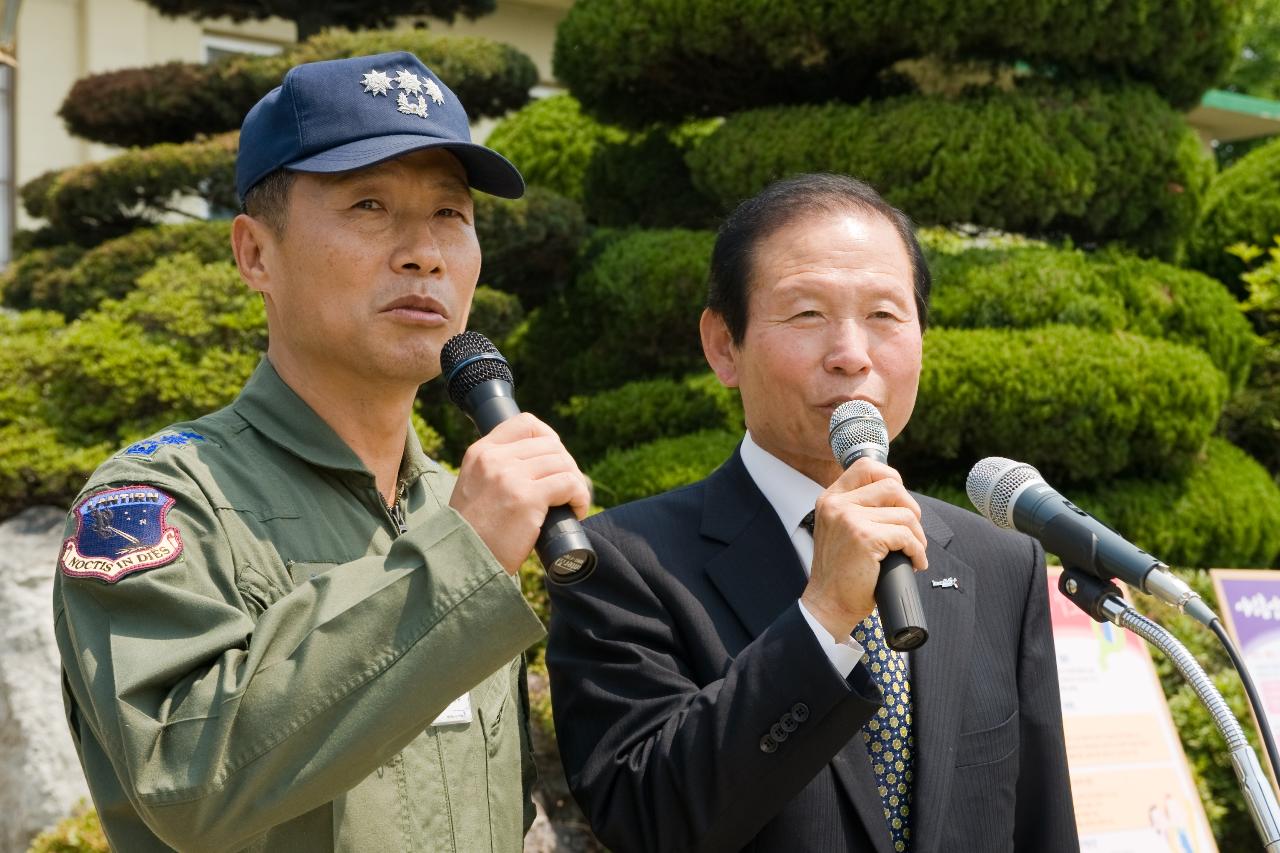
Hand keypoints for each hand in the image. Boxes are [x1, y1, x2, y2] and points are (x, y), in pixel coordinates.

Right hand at [448, 413, 590, 574]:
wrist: (460, 562)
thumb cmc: (472, 533)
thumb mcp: (474, 487)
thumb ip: (495, 471)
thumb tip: (537, 466)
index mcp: (481, 452)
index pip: (525, 423)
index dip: (549, 438)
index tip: (555, 460)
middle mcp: (495, 458)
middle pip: (550, 444)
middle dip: (566, 465)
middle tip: (567, 489)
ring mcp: (511, 476)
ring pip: (562, 463)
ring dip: (575, 482)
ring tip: (572, 502)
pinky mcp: (528, 498)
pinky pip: (569, 484)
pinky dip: (580, 497)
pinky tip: (576, 511)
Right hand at [799, 458, 927, 639]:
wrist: (828, 604)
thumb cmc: (840, 572)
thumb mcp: (839, 530)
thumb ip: (857, 509)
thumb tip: (898, 496)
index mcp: (830, 499)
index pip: (866, 466)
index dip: (892, 478)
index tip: (900, 502)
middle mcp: (836, 504)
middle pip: (892, 486)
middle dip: (911, 509)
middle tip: (911, 533)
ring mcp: (849, 519)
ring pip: (905, 513)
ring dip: (917, 536)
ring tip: (912, 552)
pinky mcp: (864, 537)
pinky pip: (906, 536)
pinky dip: (917, 551)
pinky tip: (914, 563)